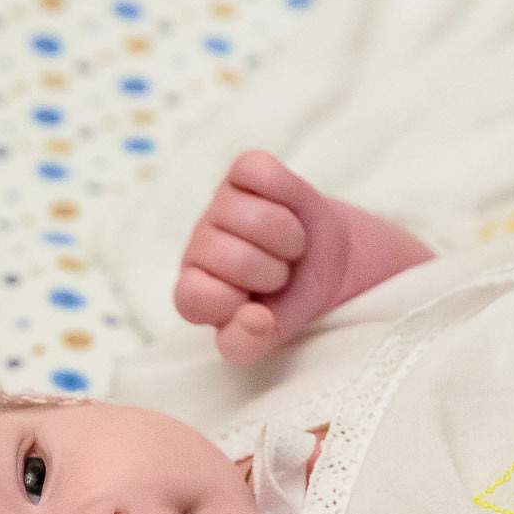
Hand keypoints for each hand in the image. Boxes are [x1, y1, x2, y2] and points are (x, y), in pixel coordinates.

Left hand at [174, 151, 350, 363]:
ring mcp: (219, 204)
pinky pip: (263, 172)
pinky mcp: (243, 170)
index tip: (255, 309)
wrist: (320, 260)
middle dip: (273, 273)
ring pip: (257, 219)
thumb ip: (249, 342)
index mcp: (194, 291)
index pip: (195, 298)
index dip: (234, 306)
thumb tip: (254, 319)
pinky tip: (287, 207)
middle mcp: (199, 245)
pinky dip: (288, 191)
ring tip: (287, 246)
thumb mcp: (270, 333)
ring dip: (288, 238)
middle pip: (236, 259)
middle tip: (278, 274)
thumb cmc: (287, 300)